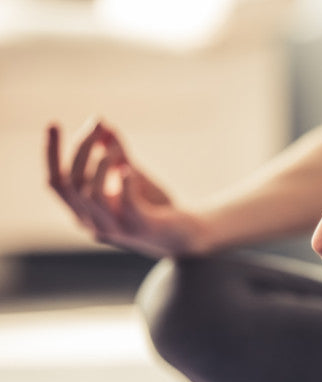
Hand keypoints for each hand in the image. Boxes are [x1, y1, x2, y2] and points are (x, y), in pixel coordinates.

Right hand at [46, 120, 207, 256]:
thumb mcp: (133, 176)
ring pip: (91, 194)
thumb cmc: (156, 206)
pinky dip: (125, 182)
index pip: (56, 183)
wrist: (188, 235)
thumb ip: (116, 154)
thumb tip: (103, 125)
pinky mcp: (140, 228)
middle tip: (98, 125)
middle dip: (82, 148)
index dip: (51, 153)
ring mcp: (116, 229)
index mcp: (84, 212)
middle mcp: (93, 224)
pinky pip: (125, 204)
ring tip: (116, 148)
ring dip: (101, 164)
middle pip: (71, 183)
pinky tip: (130, 169)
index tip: (54, 123)